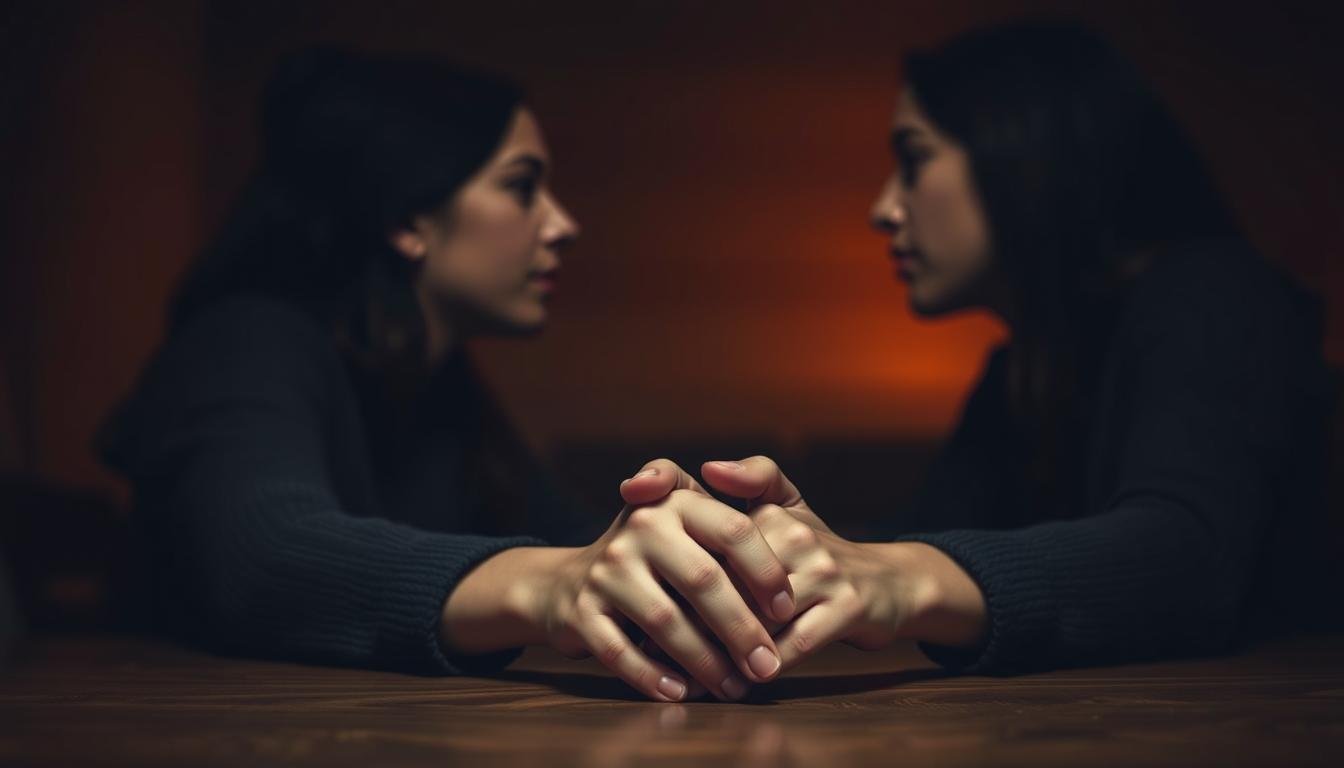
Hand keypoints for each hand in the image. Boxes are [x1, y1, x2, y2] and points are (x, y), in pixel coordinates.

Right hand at [442, 461, 795, 701]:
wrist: (570, 580)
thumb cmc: (655, 552)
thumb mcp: (687, 515)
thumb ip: (739, 507)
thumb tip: (798, 538)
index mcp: (676, 502)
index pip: (733, 531)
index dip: (765, 572)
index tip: (786, 610)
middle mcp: (639, 528)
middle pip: (703, 580)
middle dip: (742, 629)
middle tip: (768, 666)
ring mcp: (606, 569)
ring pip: (665, 621)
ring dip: (705, 661)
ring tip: (734, 687)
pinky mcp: (581, 610)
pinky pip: (620, 651)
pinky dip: (652, 676)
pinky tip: (680, 692)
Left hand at [622, 456, 987, 673]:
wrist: (888, 584)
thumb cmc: (815, 550)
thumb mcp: (784, 506)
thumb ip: (746, 481)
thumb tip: (707, 466)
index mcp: (771, 513)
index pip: (710, 540)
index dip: (673, 567)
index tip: (639, 591)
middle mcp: (797, 535)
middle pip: (728, 581)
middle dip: (688, 613)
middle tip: (647, 638)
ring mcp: (825, 571)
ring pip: (757, 617)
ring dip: (721, 648)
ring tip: (686, 669)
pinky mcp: (849, 607)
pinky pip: (794, 645)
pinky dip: (762, 667)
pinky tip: (739, 682)